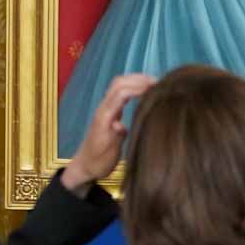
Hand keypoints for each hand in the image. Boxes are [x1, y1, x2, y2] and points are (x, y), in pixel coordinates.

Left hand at [64, 73, 155, 190]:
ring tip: (154, 83)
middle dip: (137, 79)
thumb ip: (115, 137)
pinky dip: (133, 87)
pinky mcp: (110, 113)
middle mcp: (104, 108)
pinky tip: (145, 92)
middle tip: (158, 82)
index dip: (137, 87)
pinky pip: (120, 93)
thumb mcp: (108, 154)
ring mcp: (106, 109)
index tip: (155, 87)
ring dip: (134, 80)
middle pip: (118, 83)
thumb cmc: (98, 161)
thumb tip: (120, 124)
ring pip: (118, 86)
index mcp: (104, 116)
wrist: (85, 166)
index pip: (120, 93)